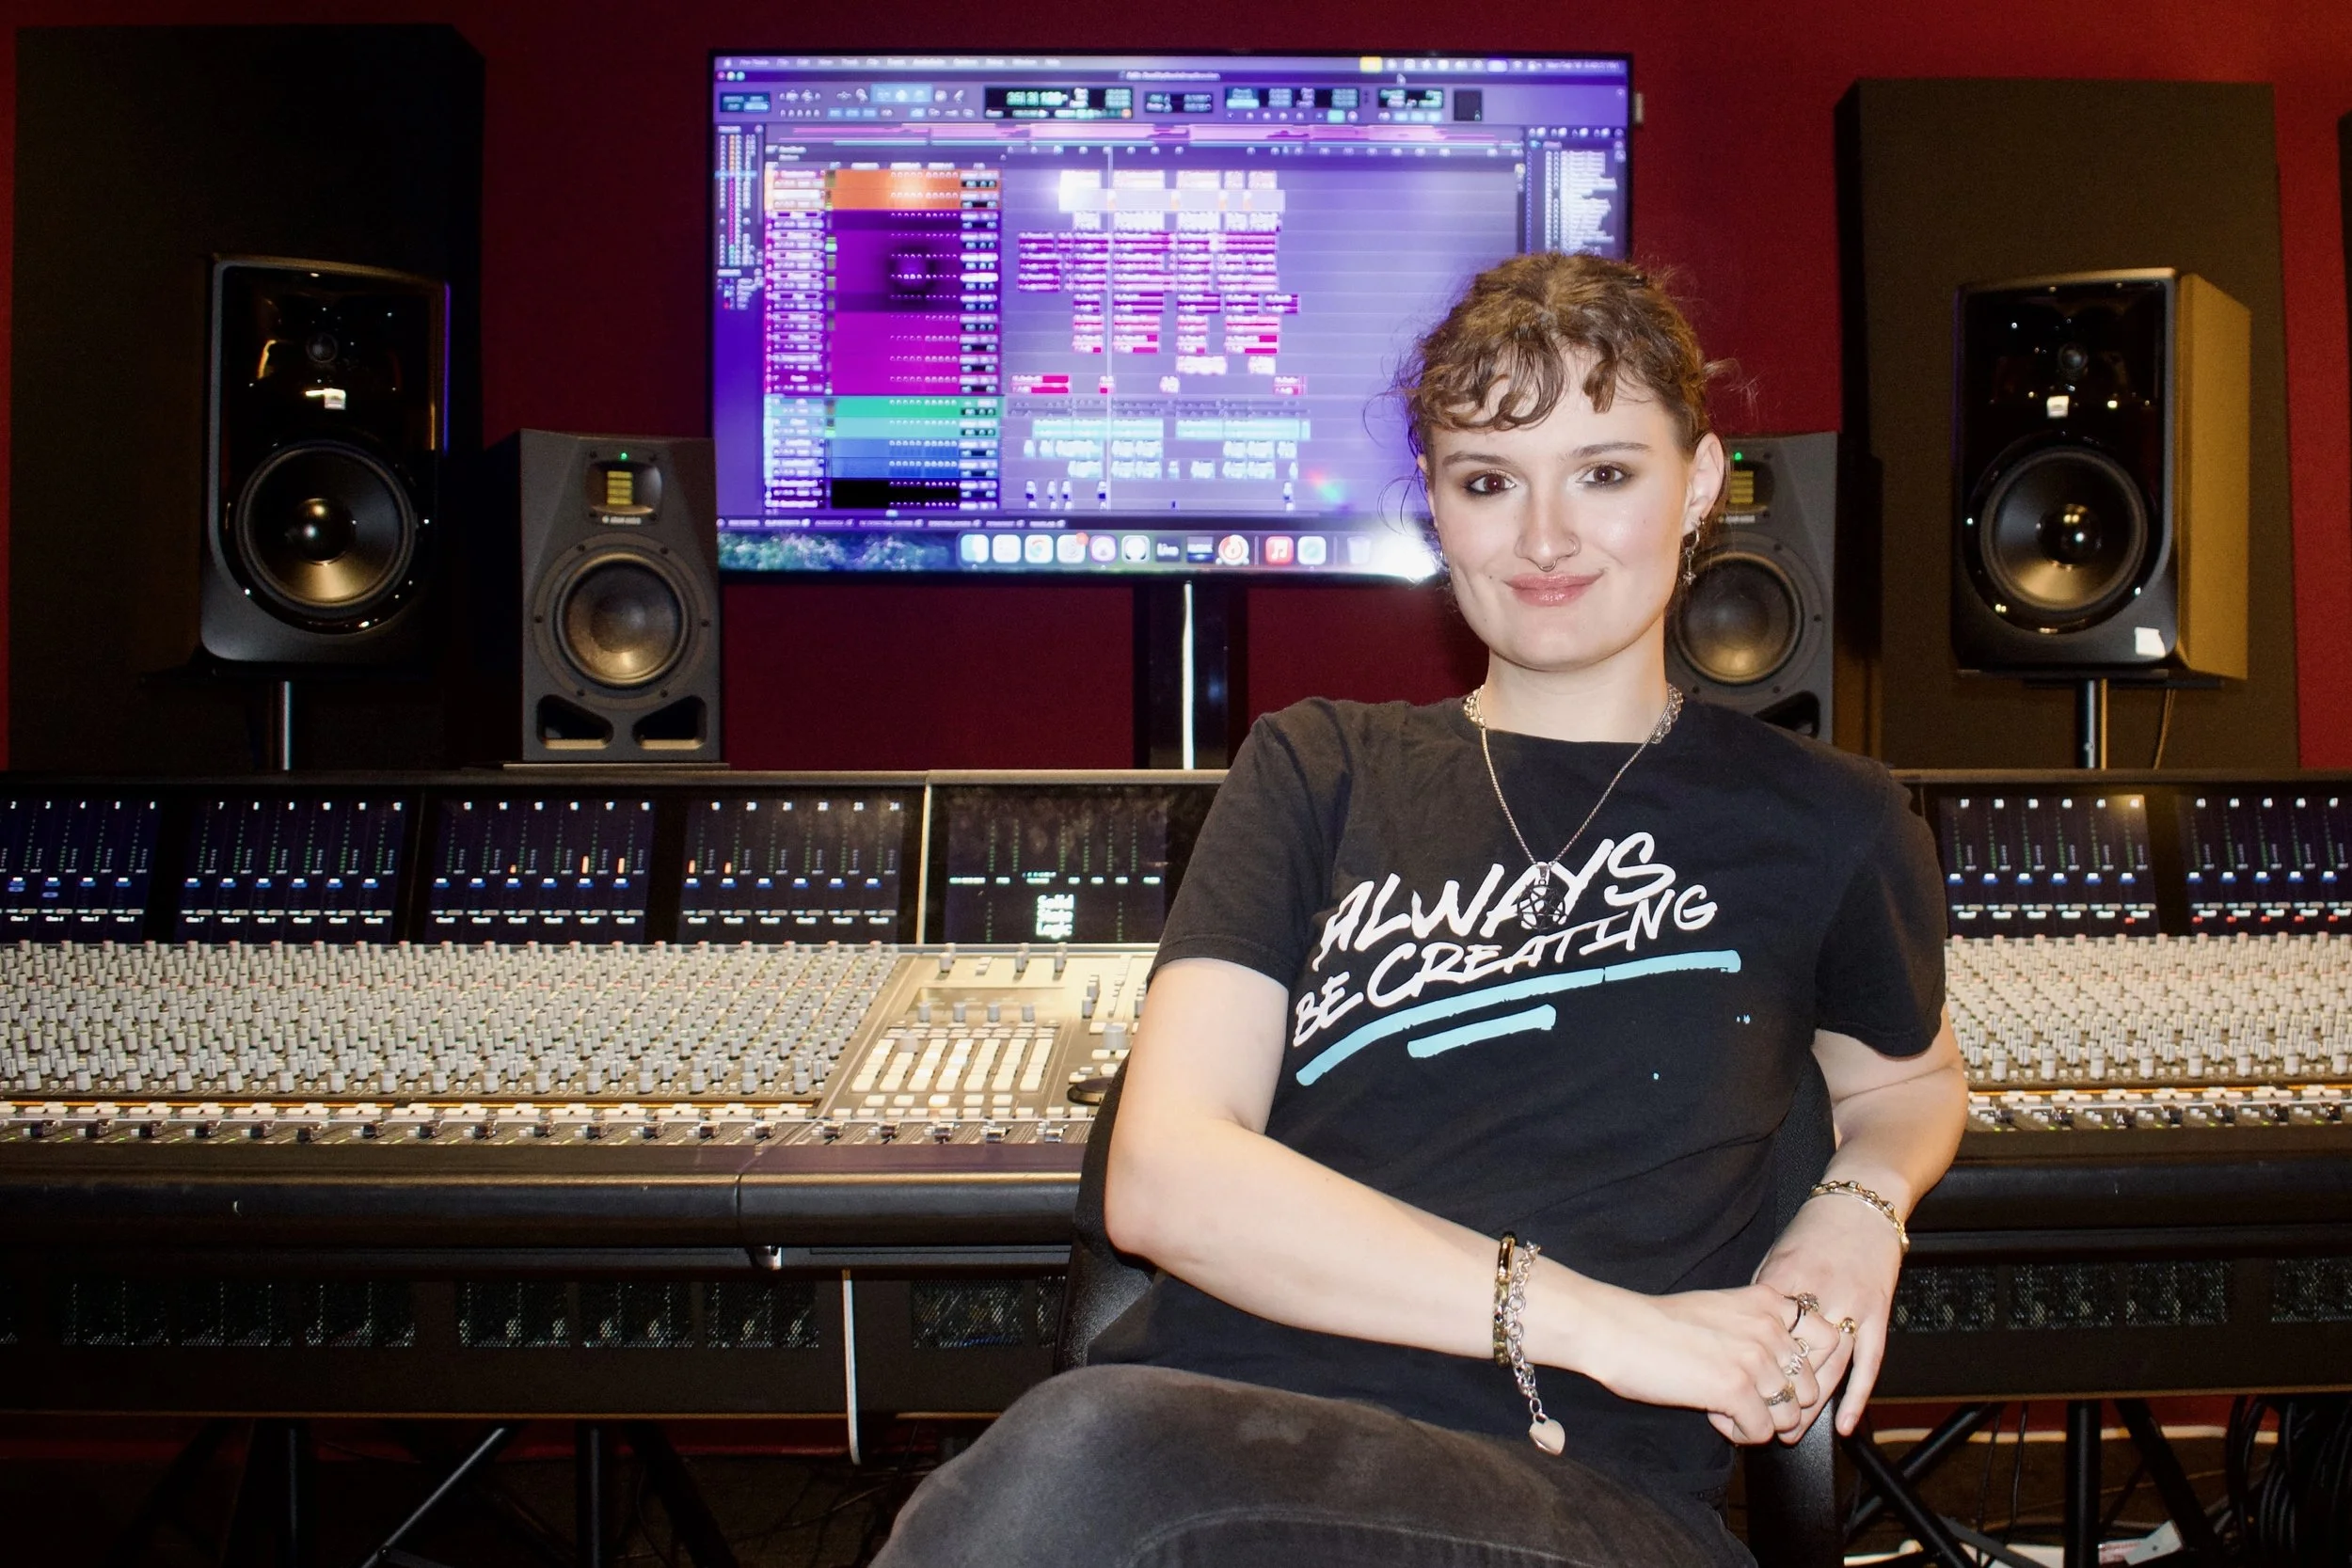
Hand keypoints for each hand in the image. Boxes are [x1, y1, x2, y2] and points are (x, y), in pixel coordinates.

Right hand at [1544, 1273, 1829, 1445]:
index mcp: (1767, 1302)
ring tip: (1724, 1406)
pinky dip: (1738, 1432)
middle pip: (1812, 1389)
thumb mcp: (1721, 1309)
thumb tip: (1785, 1368)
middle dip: (1782, 1405)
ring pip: (1789, 1416)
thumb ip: (1758, 1328)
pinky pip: (1761, 1432)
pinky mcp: (1737, 1389)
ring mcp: (1755, 1358)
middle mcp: (1769, 1327)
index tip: (1783, 1380)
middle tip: (1744, 1401)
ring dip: (1759, 1421)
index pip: (1830, 1340)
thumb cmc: (1658, 1324)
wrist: (1616, 1330)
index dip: (1813, 1370)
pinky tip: (1711, 1412)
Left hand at [1751, 1190, 1906, 1437]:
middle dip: (1779, 1398)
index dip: (1746, 1368)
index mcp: (1785, 1279)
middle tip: (1761, 1426)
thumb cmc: (1814, 1228)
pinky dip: (1858, 1396)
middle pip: (1797, 1359)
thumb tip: (1745, 1332)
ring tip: (1794, 1432)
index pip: (1762, 1335)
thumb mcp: (1776, 1254)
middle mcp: (1820, 1296)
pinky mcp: (1878, 1313)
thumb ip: (1763, 1295)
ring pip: (1831, 1368)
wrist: (1862, 1204)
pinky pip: (1869, 1362)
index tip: (1729, 1392)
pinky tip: (1845, 1424)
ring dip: (1813, 1406)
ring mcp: (1853, 1306)